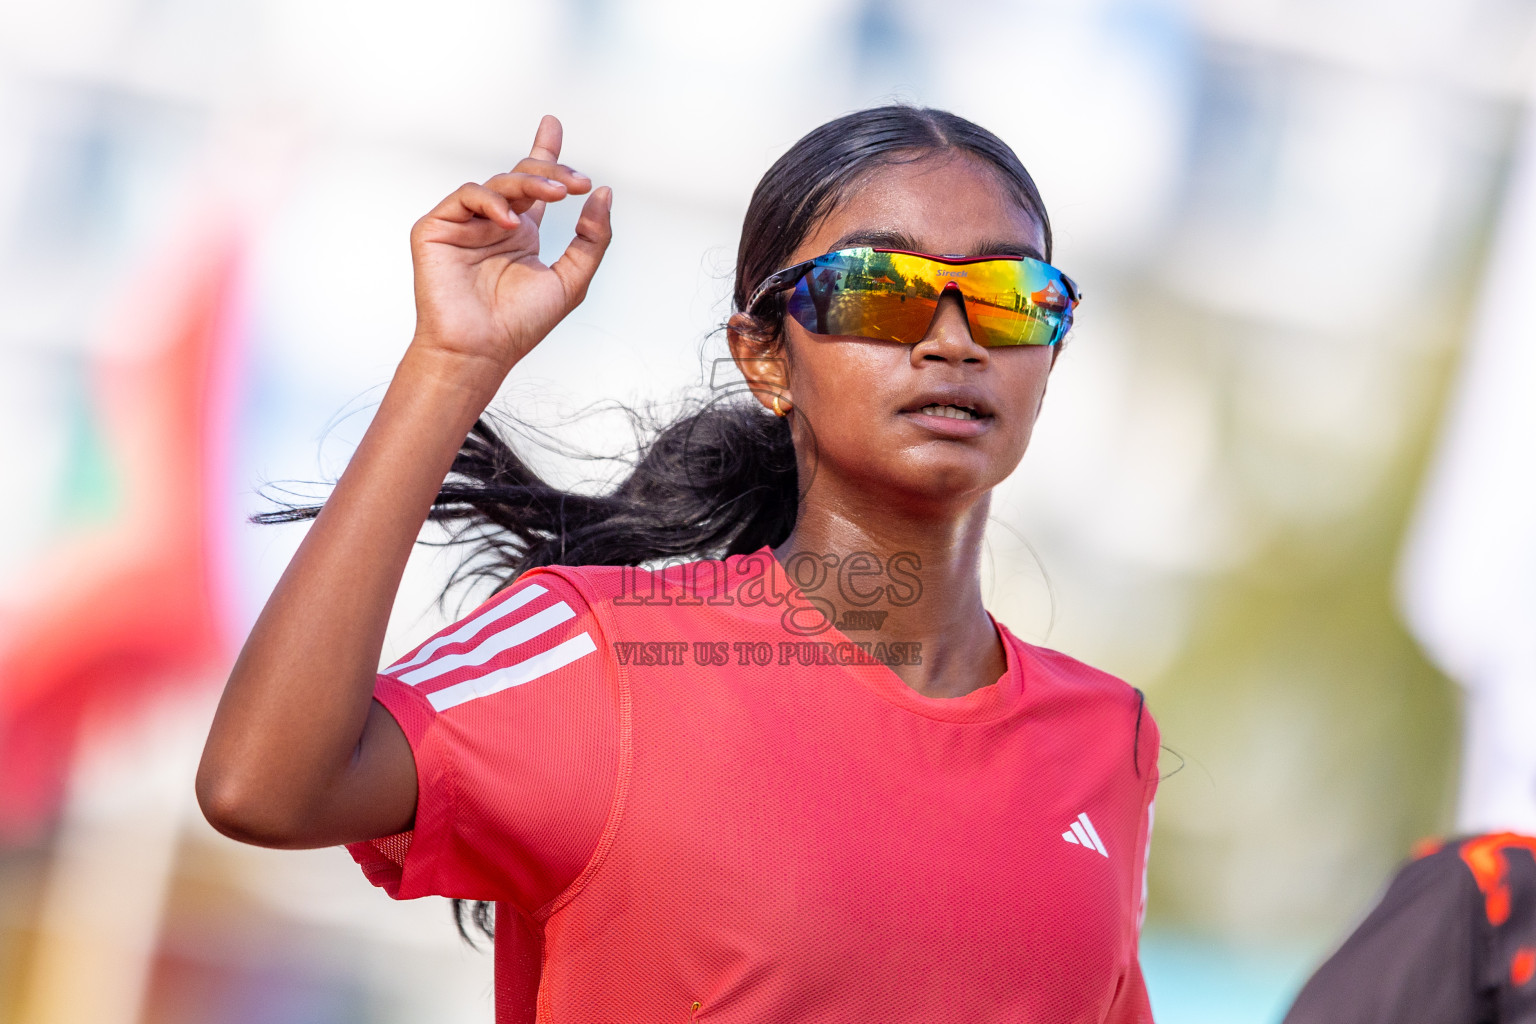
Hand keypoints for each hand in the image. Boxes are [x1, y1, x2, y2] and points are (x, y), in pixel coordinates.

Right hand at [407, 115, 612, 376]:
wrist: (480, 350)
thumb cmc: (519, 325)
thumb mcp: (572, 279)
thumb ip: (592, 238)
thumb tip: (604, 195)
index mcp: (521, 233)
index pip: (534, 185)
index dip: (545, 153)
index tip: (552, 125)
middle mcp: (493, 224)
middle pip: (521, 178)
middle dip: (551, 172)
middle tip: (577, 183)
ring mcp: (464, 224)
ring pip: (498, 183)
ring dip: (530, 183)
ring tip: (557, 196)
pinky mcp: (437, 228)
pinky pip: (466, 196)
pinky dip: (491, 201)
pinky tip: (512, 222)